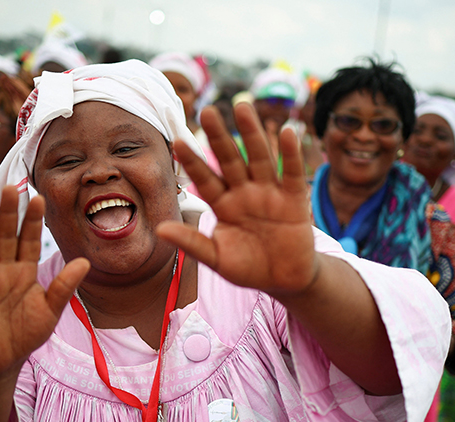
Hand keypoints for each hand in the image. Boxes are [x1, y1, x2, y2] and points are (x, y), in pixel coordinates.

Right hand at [0, 187, 89, 377]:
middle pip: (5, 236)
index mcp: (24, 270)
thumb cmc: (28, 332)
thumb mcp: (51, 309)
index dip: (33, 220)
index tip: (39, 197)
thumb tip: (84, 262)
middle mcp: (3, 270)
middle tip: (10, 187)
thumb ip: (64, 286)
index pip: (29, 239)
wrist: (5, 361)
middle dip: (8, 213)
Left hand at [158, 103, 317, 296]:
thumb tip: (160, 230)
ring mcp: (269, 193)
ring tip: (242, 107)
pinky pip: (291, 174)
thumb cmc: (247, 268)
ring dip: (251, 134)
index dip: (194, 161)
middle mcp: (244, 192)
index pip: (205, 179)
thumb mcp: (217, 258)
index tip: (178, 141)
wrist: (283, 280)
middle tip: (207, 111)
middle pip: (230, 160)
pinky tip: (286, 132)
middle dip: (220, 137)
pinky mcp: (294, 200)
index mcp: (223, 205)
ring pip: (259, 158)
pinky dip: (290, 155)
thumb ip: (192, 243)